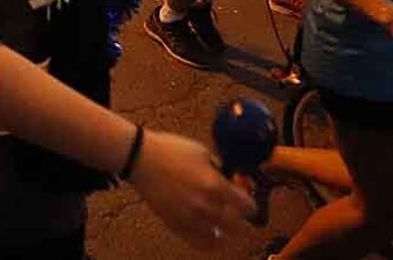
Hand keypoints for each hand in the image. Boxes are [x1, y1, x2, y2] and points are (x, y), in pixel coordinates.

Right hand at [127, 129, 254, 248]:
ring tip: (230, 235)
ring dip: (228, 237)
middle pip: (237, 227)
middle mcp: (206, 205)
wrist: (141, 158)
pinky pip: (198, 243)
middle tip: (246, 224)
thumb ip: (218, 168)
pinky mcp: (176, 224)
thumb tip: (228, 178)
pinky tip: (212, 240)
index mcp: (215, 185)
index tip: (249, 206)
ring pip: (220, 239)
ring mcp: (190, 217)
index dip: (251, 207)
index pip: (246, 206)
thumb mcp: (202, 152)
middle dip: (245, 226)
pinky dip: (209, 244)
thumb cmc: (170, 150)